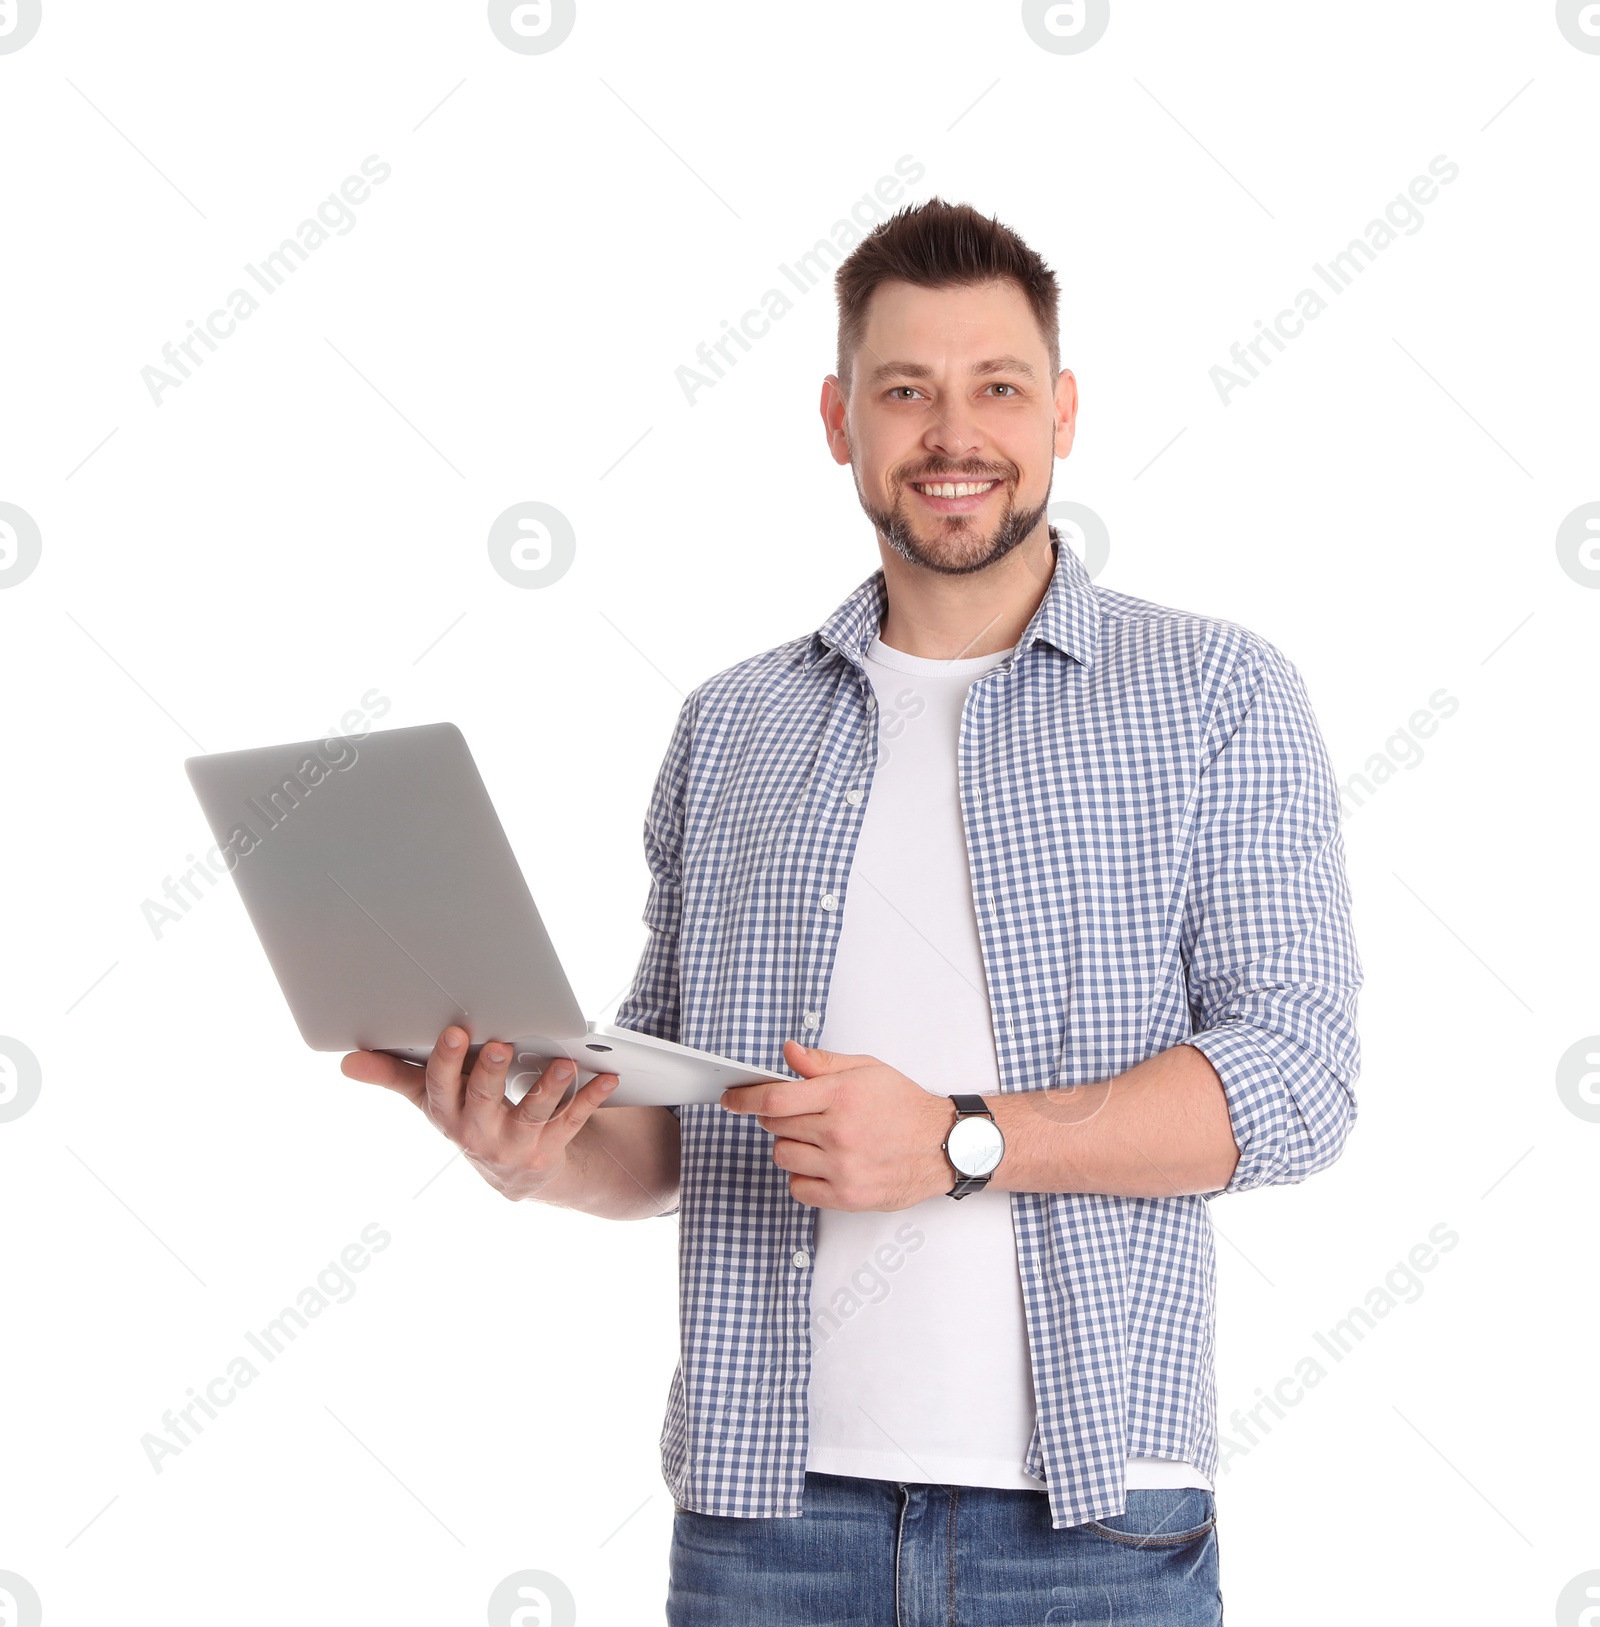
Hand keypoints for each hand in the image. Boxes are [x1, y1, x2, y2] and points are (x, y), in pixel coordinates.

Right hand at [340, 1025, 619, 1201]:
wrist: (511, 1174)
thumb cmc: (466, 1117)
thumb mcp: (430, 1099)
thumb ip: (394, 1075)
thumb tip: (346, 1061)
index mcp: (447, 1113)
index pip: (440, 1087)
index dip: (446, 1061)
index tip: (454, 1031)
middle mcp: (478, 1132)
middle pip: (482, 1100)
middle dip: (489, 1073)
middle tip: (499, 1043)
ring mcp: (516, 1142)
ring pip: (532, 1114)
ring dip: (549, 1088)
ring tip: (564, 1063)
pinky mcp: (550, 1147)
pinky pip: (573, 1122)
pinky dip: (590, 1099)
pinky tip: (607, 1078)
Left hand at [719, 1040, 952, 1210]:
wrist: (941, 1145)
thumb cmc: (904, 1106)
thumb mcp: (866, 1070)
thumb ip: (822, 1063)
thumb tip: (788, 1052)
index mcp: (840, 1096)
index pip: (774, 1099)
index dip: (744, 1099)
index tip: (731, 1099)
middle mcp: (839, 1132)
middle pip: (776, 1127)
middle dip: (778, 1119)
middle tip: (800, 1115)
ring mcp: (842, 1167)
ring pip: (783, 1157)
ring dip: (791, 1146)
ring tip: (817, 1139)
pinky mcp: (847, 1196)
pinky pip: (798, 1188)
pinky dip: (802, 1176)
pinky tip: (822, 1164)